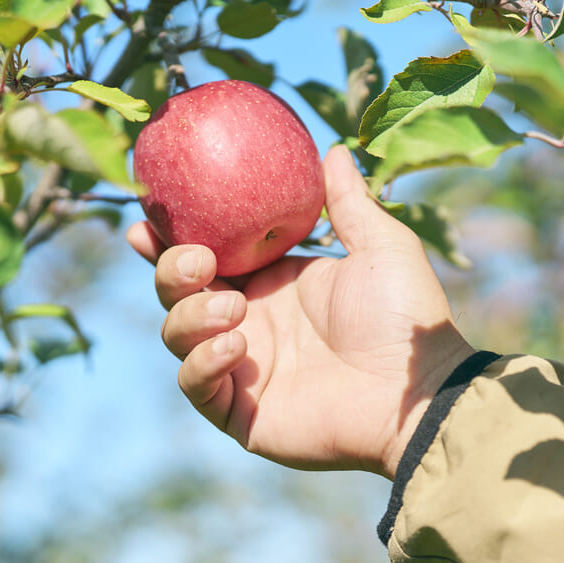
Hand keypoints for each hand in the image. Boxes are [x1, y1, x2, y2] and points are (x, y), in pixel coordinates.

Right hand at [127, 145, 474, 478]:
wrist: (415, 391)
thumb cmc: (405, 319)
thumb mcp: (380, 248)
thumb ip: (349, 202)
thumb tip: (334, 150)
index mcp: (271, 283)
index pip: (205, 256)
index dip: (169, 238)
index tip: (147, 218)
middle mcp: (248, 322)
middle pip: (176, 292)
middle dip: (171, 270)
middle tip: (199, 260)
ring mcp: (240, 368)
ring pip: (176, 335)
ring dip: (191, 316)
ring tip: (235, 308)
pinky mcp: (238, 412)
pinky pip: (194, 385)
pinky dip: (202, 363)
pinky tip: (236, 345)